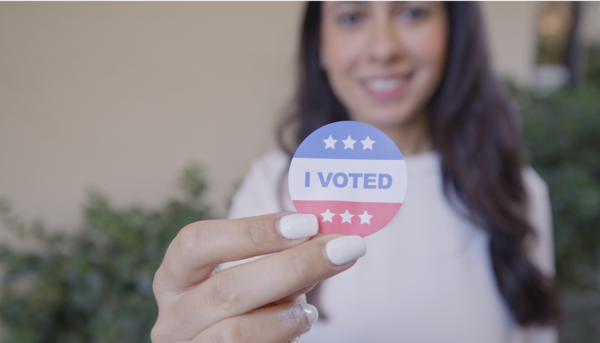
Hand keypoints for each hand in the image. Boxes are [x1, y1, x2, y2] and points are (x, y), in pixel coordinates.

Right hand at [151, 212, 365, 342]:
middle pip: (228, 288)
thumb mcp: (257, 275)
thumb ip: (282, 258)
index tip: (306, 224)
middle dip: (293, 266)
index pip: (197, 242)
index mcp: (175, 276)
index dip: (252, 231)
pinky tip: (302, 321)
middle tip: (342, 250)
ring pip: (236, 332)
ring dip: (287, 314)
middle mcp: (173, 315)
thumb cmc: (249, 304)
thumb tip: (329, 239)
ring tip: (313, 306)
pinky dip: (284, 335)